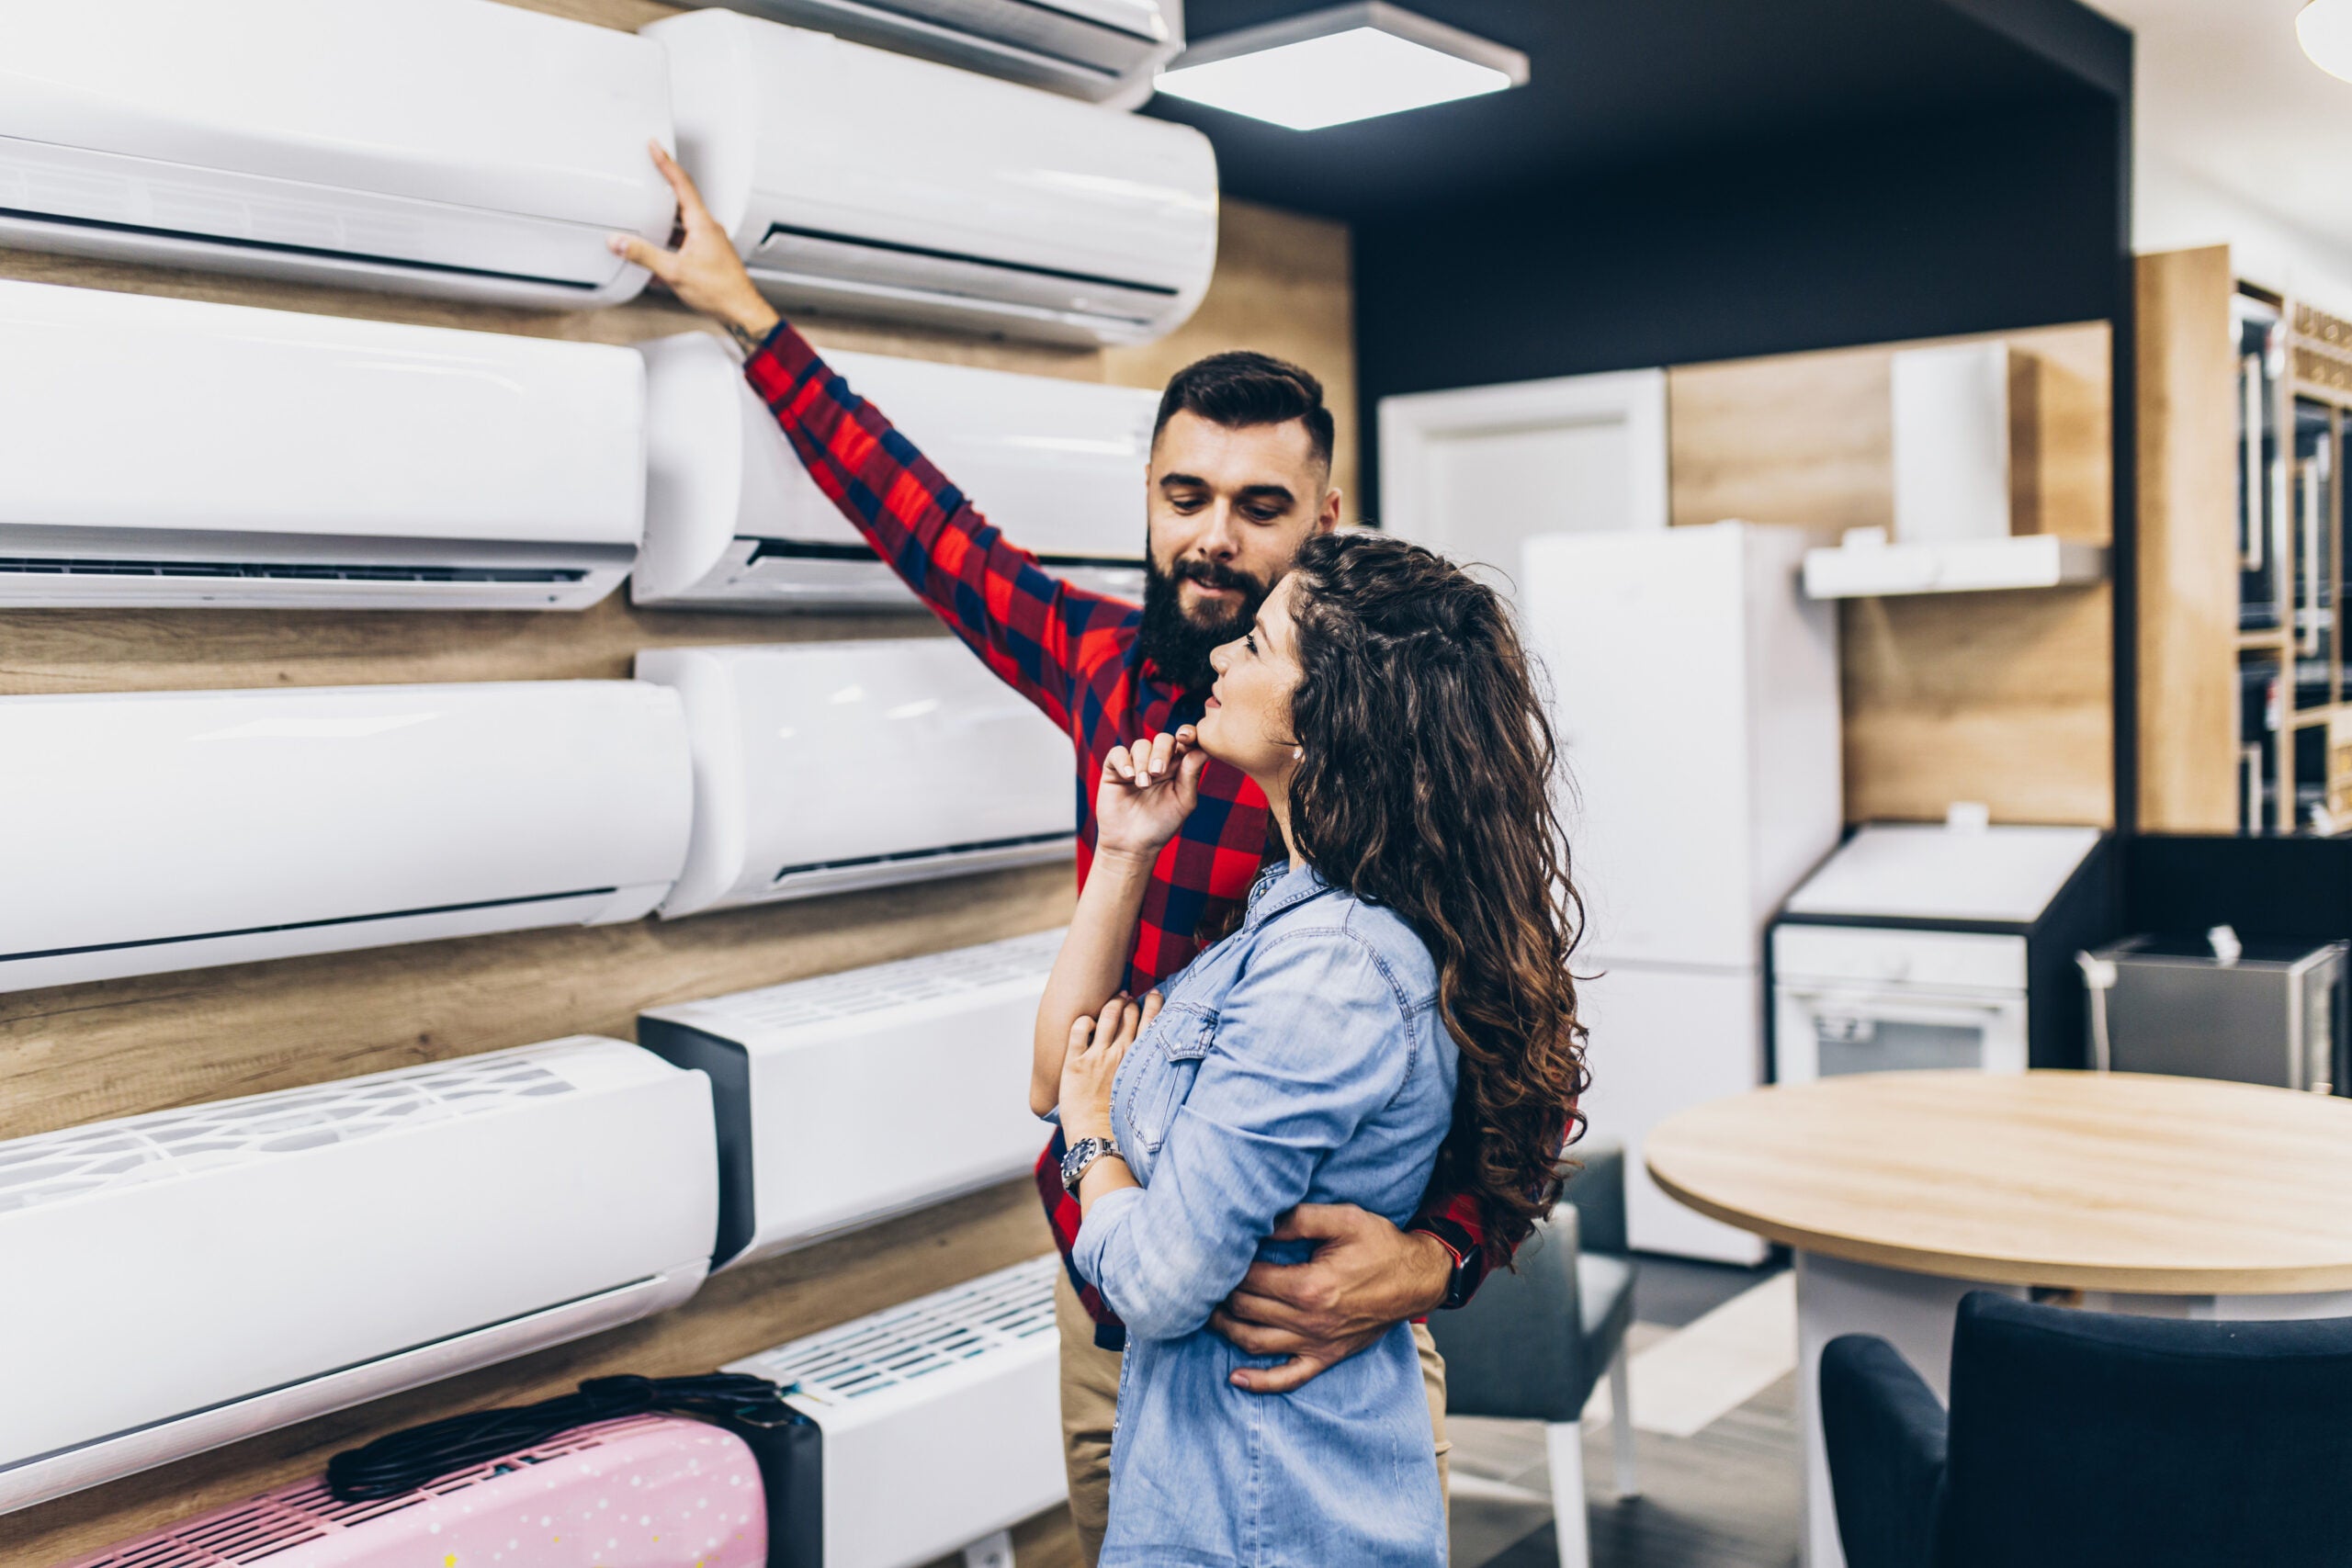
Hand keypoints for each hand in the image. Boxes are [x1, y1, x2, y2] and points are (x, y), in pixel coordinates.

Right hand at [610, 141, 780, 344]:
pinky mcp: (708, 256)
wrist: (741, 312)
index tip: (655, 146)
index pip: (682, 184)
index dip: (666, 163)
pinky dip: (669, 243)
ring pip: (681, 224)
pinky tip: (658, 256)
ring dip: (663, 221)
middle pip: (680, 201)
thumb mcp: (675, 272)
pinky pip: (684, 241)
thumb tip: (620, 242)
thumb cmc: (720, 291)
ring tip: (646, 218)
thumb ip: (644, 255)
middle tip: (647, 174)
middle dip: (661, 189)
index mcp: (703, 224)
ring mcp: (709, 242)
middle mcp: (708, 229)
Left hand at [1059, 991, 1158, 1141]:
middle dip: (1130, 1001)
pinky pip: (1079, 1028)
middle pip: (1129, 1014)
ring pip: (1108, 1015)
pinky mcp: (1075, 1061)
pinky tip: (1088, 1023)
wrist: (1096, 1138)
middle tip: (1127, 998)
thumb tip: (1152, 1064)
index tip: (1153, 995)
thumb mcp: (1141, 1093)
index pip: (1151, 1023)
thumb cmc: (1120, 1122)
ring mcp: (1097, 1056)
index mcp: (1139, 1061)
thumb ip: (1146, 1074)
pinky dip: (1085, 1020)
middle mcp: (1120, 1054)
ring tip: (1112, 1001)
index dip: (1153, 1004)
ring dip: (1112, 1004)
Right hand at [1096, 729, 1206, 863]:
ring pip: (1141, 745)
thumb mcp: (1183, 801)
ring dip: (1143, 762)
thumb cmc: (1162, 825)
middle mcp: (1157, 762)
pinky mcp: (1114, 770)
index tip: (1187, 740)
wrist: (1132, 845)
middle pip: (1163, 740)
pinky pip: (1118, 753)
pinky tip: (1129, 777)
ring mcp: (1135, 764)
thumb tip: (1204, 749)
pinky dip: (1124, 761)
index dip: (1188, 735)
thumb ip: (1192, 774)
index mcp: (1178, 767)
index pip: (1185, 742)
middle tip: (1158, 772)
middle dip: (1162, 752)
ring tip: (1143, 785)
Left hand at [1210, 1205, 1454, 1392]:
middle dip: (1221, 1296)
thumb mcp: (1344, 1219)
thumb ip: (1298, 1219)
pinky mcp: (1327, 1357)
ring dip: (1227, 1331)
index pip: (1251, 1279)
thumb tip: (1260, 1222)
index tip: (1216, 1255)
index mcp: (1310, 1286)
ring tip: (1209, 1315)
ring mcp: (1318, 1343)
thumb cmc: (1380, 1245)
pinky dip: (1260, 1383)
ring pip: (1257, 1343)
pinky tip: (1235, 1378)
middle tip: (1205, 1281)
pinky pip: (1289, 1378)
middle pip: (1247, 1310)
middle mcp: (1310, 1320)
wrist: (1417, 1279)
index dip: (1228, 1267)